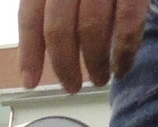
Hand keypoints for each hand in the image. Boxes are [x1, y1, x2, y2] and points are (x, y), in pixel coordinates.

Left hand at [19, 0, 149, 91]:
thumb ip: (53, 1)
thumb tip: (43, 44)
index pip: (30, 16)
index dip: (29, 53)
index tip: (30, 82)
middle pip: (59, 28)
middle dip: (64, 65)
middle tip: (71, 87)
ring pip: (92, 29)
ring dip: (94, 63)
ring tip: (99, 79)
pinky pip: (129, 23)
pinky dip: (125, 51)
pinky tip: (122, 67)